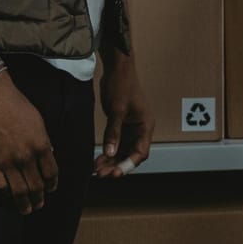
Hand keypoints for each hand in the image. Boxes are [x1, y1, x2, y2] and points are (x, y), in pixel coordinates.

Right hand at [0, 74, 58, 213]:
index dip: (52, 184)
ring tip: (26, 209)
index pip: (51, 173)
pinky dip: (6, 194)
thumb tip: (48, 156)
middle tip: (39, 205)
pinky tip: (8, 196)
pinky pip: (0, 185)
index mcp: (41, 145)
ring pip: (19, 190)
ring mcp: (7, 162)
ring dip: (24, 203)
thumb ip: (43, 141)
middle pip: (36, 185)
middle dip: (39, 198)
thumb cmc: (17, 106)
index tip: (51, 189)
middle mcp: (26, 157)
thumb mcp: (38, 122)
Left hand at [93, 53, 152, 177]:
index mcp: (145, 125)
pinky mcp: (122, 125)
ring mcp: (132, 128)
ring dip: (111, 160)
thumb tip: (109, 153)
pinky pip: (117, 143)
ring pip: (123, 150)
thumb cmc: (121, 85)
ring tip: (97, 169)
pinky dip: (108, 151)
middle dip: (117, 165)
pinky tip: (98, 159)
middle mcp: (141, 129)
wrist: (118, 69)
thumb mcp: (116, 110)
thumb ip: (113, 132)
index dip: (127, 164)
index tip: (114, 173)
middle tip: (101, 174)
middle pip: (131, 154)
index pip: (140, 152)